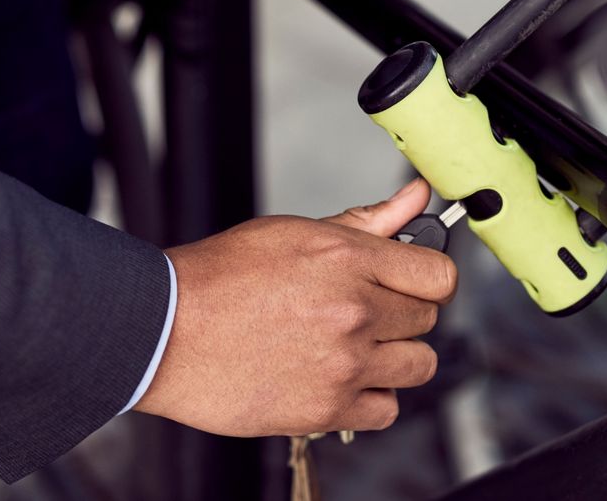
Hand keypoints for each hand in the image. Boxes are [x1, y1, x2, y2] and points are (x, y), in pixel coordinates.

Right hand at [134, 179, 456, 436]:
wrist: (165, 331)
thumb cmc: (221, 278)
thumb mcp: (297, 231)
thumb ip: (368, 219)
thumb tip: (417, 197)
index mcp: (350, 259)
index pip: (440, 275)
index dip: (429, 278)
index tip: (413, 283)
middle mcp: (355, 311)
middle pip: (427, 319)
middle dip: (402, 314)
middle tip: (366, 312)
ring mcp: (344, 363)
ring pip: (418, 366)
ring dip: (394, 357)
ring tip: (356, 347)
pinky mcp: (326, 408)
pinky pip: (386, 409)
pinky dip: (371, 398)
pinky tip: (342, 379)